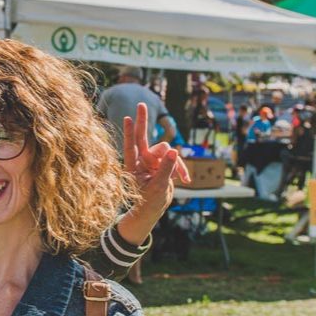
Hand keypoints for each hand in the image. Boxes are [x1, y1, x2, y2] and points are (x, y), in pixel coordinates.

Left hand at [117, 102, 190, 243]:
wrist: (152, 212)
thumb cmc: (148, 202)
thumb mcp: (159, 187)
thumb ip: (166, 169)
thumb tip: (174, 150)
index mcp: (134, 167)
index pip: (131, 146)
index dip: (130, 132)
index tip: (128, 118)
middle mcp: (142, 161)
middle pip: (144, 137)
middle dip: (144, 120)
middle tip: (142, 104)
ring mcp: (152, 162)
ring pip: (166, 151)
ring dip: (176, 163)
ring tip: (182, 178)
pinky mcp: (162, 165)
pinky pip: (174, 160)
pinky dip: (181, 169)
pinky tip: (187, 180)